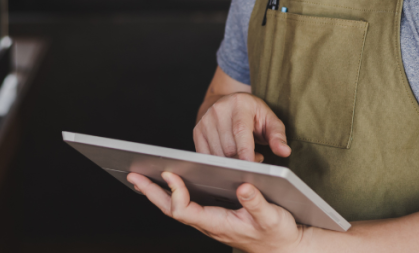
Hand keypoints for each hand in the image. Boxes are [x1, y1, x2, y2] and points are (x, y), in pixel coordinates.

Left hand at [128, 171, 303, 252]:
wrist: (284, 247)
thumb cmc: (277, 233)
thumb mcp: (272, 217)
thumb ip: (257, 204)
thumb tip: (243, 187)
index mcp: (218, 223)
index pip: (185, 210)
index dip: (174, 192)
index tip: (170, 174)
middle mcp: (208, 223)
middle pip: (172, 210)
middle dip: (151, 193)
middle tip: (134, 176)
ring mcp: (208, 220)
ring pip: (176, 208)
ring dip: (157, 193)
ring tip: (141, 177)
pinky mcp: (212, 216)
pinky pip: (186, 205)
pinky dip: (172, 193)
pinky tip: (167, 183)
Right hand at [194, 93, 290, 161]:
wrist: (227, 103)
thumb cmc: (252, 114)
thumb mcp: (269, 120)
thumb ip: (278, 136)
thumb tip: (284, 152)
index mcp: (239, 104)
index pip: (240, 131)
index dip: (245, 151)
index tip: (251, 167)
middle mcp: (219, 110)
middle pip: (229, 147)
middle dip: (242, 160)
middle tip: (255, 157)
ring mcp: (205, 121)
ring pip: (217, 154)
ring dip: (231, 162)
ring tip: (243, 154)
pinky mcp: (197, 131)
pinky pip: (206, 156)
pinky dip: (218, 162)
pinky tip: (229, 156)